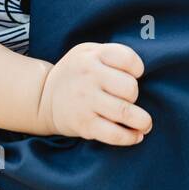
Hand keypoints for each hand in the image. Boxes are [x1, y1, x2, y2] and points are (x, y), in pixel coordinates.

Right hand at [37, 42, 152, 143]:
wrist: (43, 96)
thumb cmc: (76, 73)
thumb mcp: (88, 52)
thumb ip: (113, 54)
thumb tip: (141, 73)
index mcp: (92, 56)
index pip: (128, 59)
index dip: (138, 69)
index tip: (134, 75)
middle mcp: (88, 77)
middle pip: (130, 88)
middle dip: (135, 95)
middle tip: (129, 99)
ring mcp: (86, 102)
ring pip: (125, 112)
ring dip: (142, 121)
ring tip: (145, 124)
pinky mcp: (84, 124)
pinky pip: (114, 134)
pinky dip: (130, 137)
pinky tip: (136, 136)